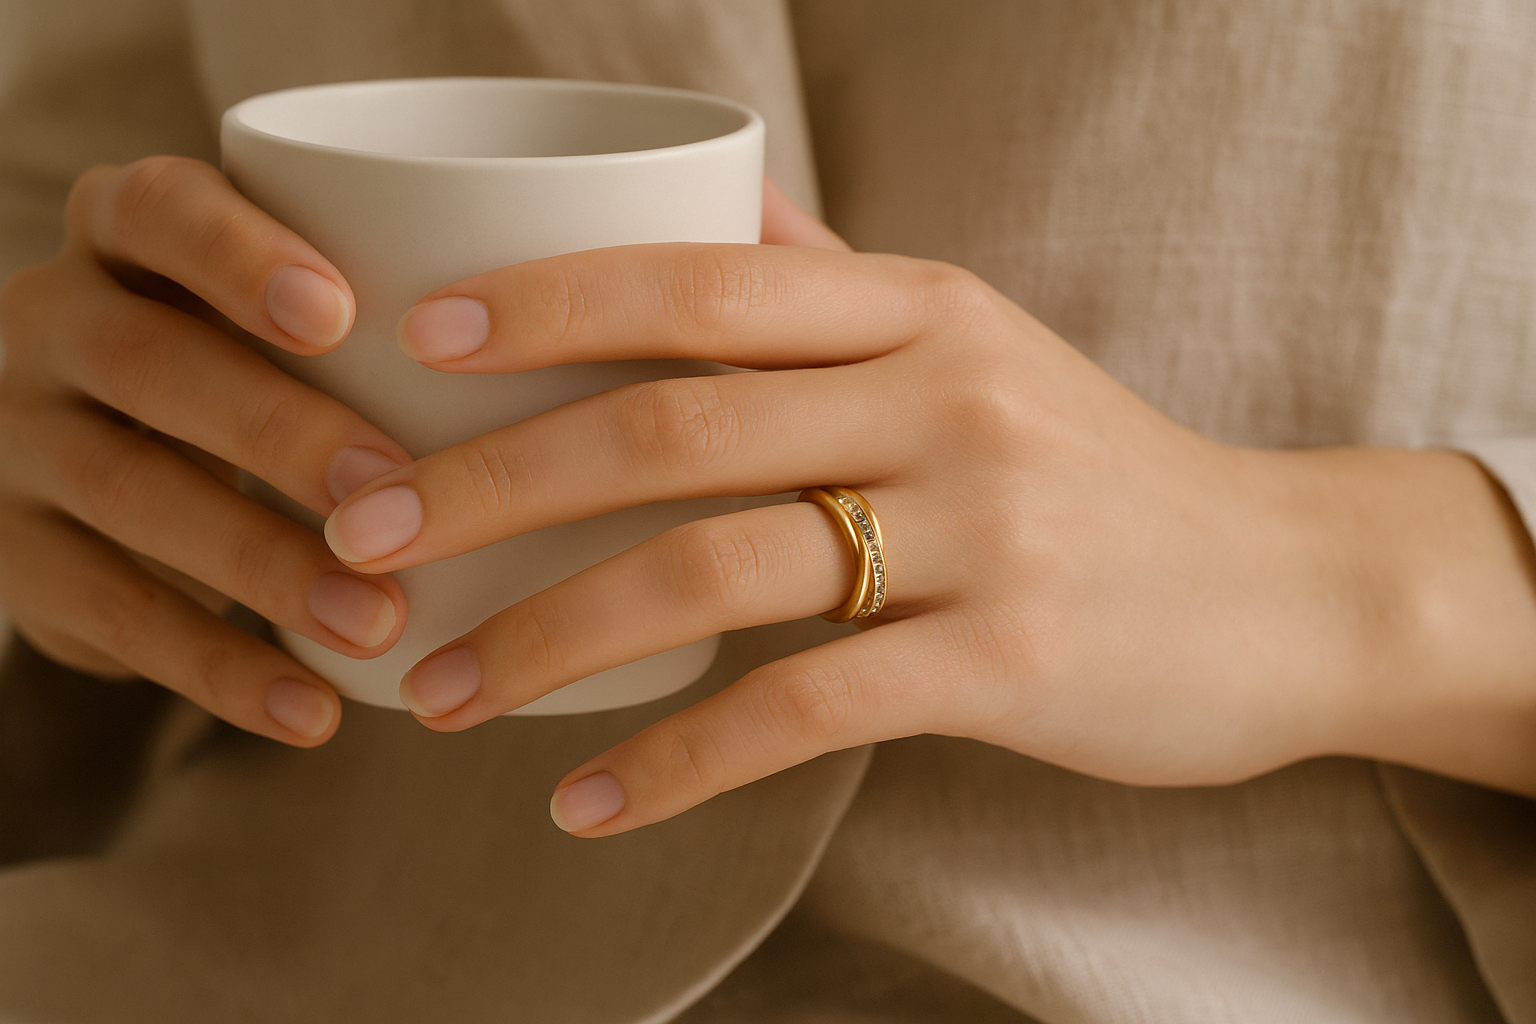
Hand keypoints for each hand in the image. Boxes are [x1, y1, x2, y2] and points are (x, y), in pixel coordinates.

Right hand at [0, 156, 411, 743]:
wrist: (87, 479)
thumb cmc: (246, 372)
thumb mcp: (273, 321)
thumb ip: (373, 318)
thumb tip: (579, 356)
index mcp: (124, 239)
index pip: (159, 211)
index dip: (240, 258)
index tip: (341, 315)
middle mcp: (52, 323)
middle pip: (152, 362)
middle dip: (278, 431)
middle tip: (394, 488)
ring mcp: (20, 442)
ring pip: (132, 492)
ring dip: (263, 564)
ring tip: (377, 620)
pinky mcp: (16, 558)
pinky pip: (110, 613)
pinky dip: (219, 669)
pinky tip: (312, 712)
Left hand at [325, 180, 1535, 831]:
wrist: (1284, 586)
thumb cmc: (1100, 470)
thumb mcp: (979, 344)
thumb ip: (839, 285)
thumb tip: (716, 212)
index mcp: (917, 308)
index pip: (695, 281)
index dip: (542, 303)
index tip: (412, 344)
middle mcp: (941, 395)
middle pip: (670, 422)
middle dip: (491, 484)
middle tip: (365, 542)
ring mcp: (979, 526)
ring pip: (713, 566)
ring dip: (551, 638)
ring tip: (444, 694)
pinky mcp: (1004, 657)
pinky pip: (799, 709)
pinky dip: (675, 762)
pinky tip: (587, 803)